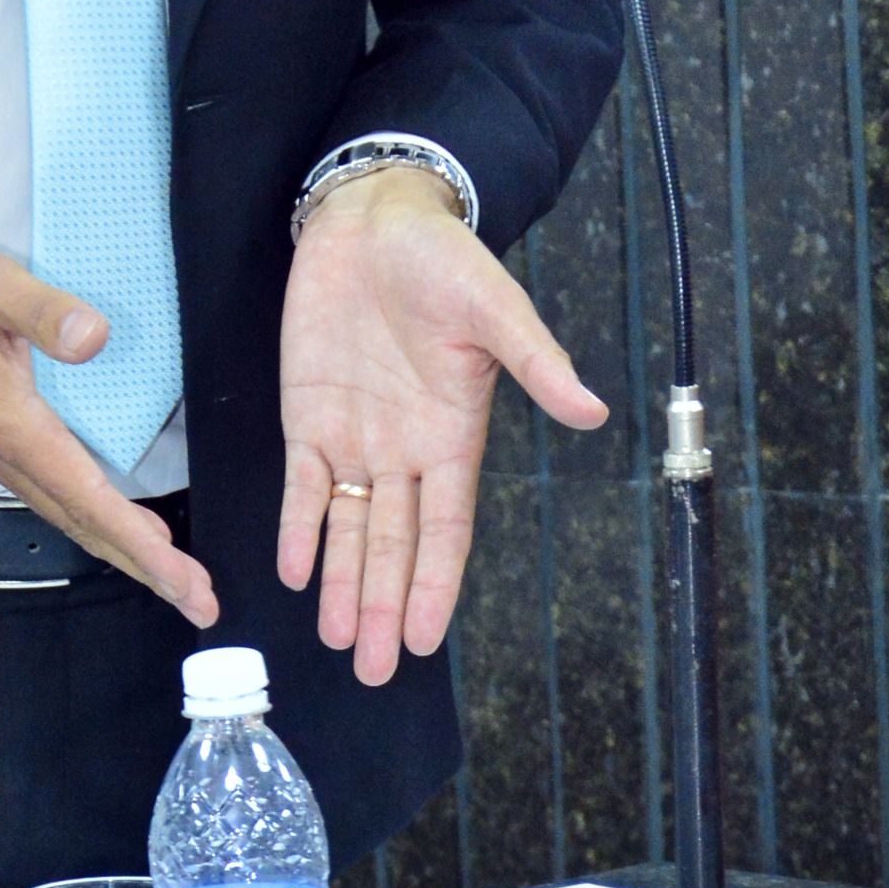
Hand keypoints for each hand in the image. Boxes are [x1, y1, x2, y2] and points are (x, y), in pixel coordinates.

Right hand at [0, 221, 218, 623]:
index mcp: (5, 422)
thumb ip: (42, 309)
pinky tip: (113, 523)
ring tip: (172, 575)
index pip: (86, 497)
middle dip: (144, 566)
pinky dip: (91, 520)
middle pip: (82, 523)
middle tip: (199, 602)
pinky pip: (50, 497)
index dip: (138, 543)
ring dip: (121, 549)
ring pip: (66, 515)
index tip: (181, 578)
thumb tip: (95, 337)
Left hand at [279, 165, 605, 685]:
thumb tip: (594, 411)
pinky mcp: (309, 413)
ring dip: (342, 583)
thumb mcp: (496, 308)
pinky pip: (302, 484)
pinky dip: (298, 527)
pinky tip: (294, 572)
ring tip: (336, 642)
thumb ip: (537, 362)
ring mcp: (355, 435)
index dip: (433, 584)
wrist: (376, 216)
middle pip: (393, 544)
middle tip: (373, 671)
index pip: (446, 529)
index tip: (423, 641)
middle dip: (382, 606)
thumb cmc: (443, 260)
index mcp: (453, 435)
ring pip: (348, 528)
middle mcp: (404, 449)